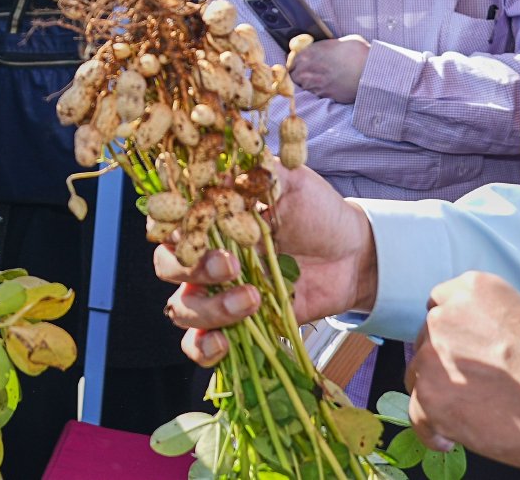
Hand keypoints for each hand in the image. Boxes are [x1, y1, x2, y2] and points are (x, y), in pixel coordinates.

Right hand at [160, 162, 376, 367]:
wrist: (352, 254)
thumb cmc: (315, 211)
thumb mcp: (290, 181)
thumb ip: (258, 172)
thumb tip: (223, 170)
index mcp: (208, 217)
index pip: (167, 222)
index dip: (171, 228)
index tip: (194, 228)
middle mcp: (204, 255)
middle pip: (167, 267)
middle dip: (192, 269)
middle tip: (231, 265)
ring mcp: (217, 293)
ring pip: (182, 308)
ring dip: (209, 309)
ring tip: (251, 299)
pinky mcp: (235, 325)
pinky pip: (199, 344)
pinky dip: (203, 348)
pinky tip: (224, 344)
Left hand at [289, 35, 369, 103]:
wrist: (370, 71)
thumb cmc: (357, 52)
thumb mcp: (339, 42)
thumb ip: (325, 47)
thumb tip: (324, 49)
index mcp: (309, 53)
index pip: (292, 59)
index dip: (296, 61)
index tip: (300, 62)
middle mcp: (308, 69)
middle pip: (294, 74)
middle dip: (298, 73)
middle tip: (307, 72)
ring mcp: (315, 84)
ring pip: (303, 85)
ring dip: (307, 83)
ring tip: (318, 80)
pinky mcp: (325, 95)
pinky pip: (316, 93)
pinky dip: (318, 90)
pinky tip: (327, 86)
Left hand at [406, 272, 519, 473]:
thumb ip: (489, 327)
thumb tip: (474, 353)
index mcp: (472, 290)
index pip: (440, 306)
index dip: (452, 336)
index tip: (463, 354)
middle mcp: (445, 316)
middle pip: (427, 342)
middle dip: (445, 365)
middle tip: (473, 389)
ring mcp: (433, 355)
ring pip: (419, 377)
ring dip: (439, 395)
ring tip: (472, 414)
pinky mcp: (431, 397)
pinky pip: (418, 415)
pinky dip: (434, 429)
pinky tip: (453, 438)